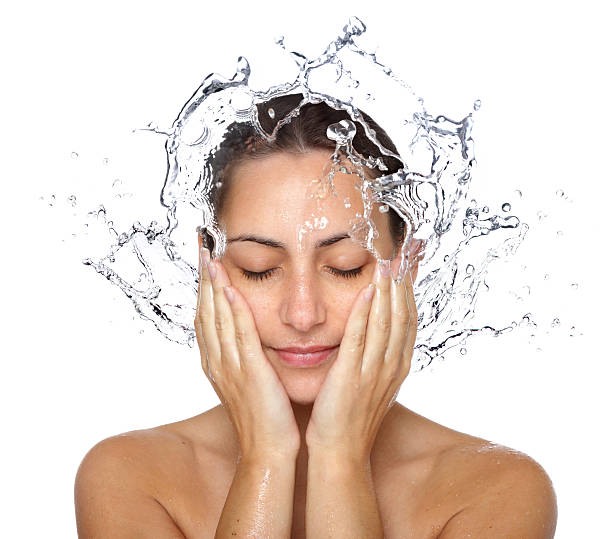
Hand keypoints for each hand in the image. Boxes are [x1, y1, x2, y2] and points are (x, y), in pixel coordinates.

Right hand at [194, 235, 300, 459]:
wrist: (268, 450)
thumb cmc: (263, 416)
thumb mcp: (248, 381)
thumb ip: (244, 356)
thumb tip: (248, 336)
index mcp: (217, 363)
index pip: (205, 317)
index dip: (203, 288)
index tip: (205, 261)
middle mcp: (217, 361)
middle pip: (205, 311)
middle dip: (203, 278)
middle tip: (201, 247)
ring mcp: (230, 365)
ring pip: (217, 317)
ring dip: (213, 285)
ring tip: (210, 256)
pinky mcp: (249, 370)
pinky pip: (238, 333)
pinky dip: (231, 308)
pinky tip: (228, 287)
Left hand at [305, 258, 416, 461]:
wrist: (340, 451)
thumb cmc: (352, 416)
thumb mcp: (374, 382)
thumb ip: (378, 356)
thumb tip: (378, 331)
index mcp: (397, 365)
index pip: (408, 319)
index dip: (408, 290)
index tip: (406, 264)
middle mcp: (391, 365)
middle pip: (402, 315)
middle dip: (402, 282)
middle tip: (402, 252)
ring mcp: (374, 371)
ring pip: (386, 322)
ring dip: (387, 290)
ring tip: (386, 262)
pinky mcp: (351, 376)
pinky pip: (360, 339)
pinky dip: (365, 313)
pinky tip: (366, 290)